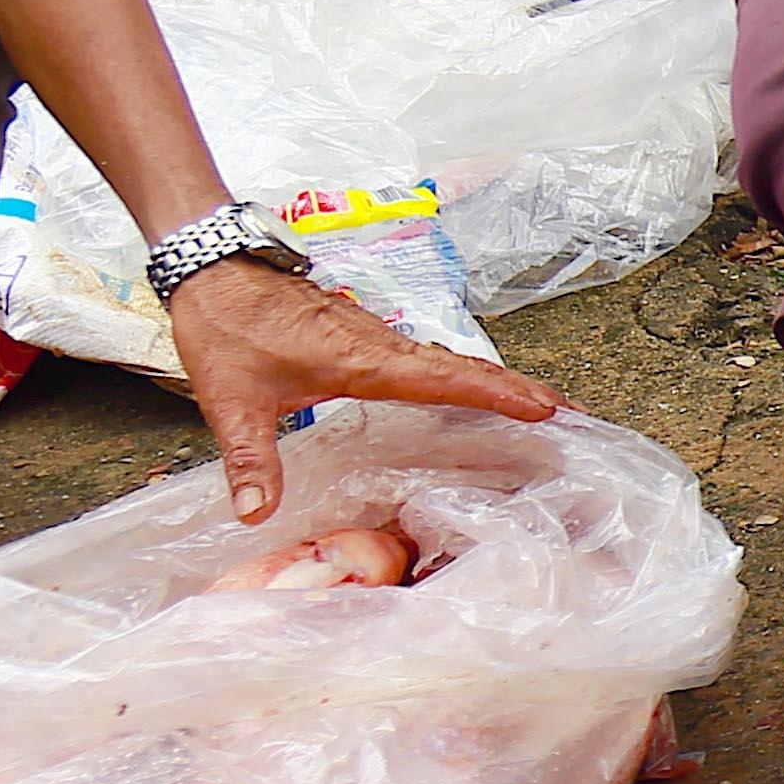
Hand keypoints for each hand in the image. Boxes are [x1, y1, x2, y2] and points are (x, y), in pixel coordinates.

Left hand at [160, 259, 563, 524]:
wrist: (212, 268)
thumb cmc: (227, 327)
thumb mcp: (233, 402)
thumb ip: (251, 459)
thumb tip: (255, 515)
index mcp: (365, 360)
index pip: (447, 380)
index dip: (499, 395)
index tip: (548, 408)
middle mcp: (382, 345)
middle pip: (466, 368)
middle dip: (520, 390)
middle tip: (571, 412)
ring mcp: (375, 337)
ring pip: (450, 361)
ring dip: (496, 382)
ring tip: (537, 404)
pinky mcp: (363, 335)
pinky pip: (429, 358)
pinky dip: (463, 374)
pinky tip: (466, 389)